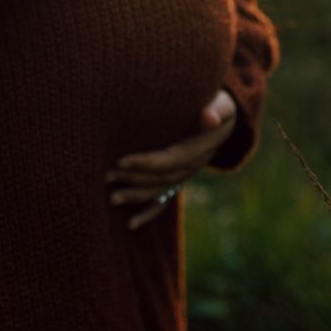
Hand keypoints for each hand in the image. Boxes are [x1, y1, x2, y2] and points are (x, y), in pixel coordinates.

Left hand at [104, 88, 237, 230]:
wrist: (226, 119)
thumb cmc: (219, 105)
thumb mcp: (222, 105)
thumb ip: (216, 109)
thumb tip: (210, 117)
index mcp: (198, 150)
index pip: (168, 160)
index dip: (145, 162)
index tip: (120, 160)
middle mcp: (191, 167)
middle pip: (160, 178)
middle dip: (132, 178)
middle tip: (105, 176)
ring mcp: (185, 176)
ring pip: (159, 191)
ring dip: (135, 196)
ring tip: (111, 198)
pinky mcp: (178, 179)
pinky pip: (165, 200)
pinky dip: (148, 213)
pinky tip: (131, 225)